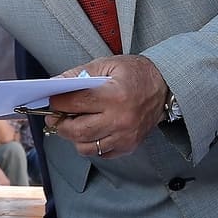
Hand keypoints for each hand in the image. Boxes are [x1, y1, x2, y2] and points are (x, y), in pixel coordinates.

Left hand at [43, 55, 169, 159]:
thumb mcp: (107, 64)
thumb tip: (55, 84)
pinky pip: (100, 153)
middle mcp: (120, 119)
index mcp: (114, 95)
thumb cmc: (136, 74)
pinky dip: (91, 144)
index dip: (58, 102)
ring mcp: (125, 136)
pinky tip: (92, 130)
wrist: (165, 86)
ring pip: (86, 147)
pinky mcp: (129, 146)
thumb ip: (79, 74)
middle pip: (77, 131)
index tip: (52, 100)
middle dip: (60, 125)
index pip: (75, 103)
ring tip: (73, 124)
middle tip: (55, 117)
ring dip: (74, 137)